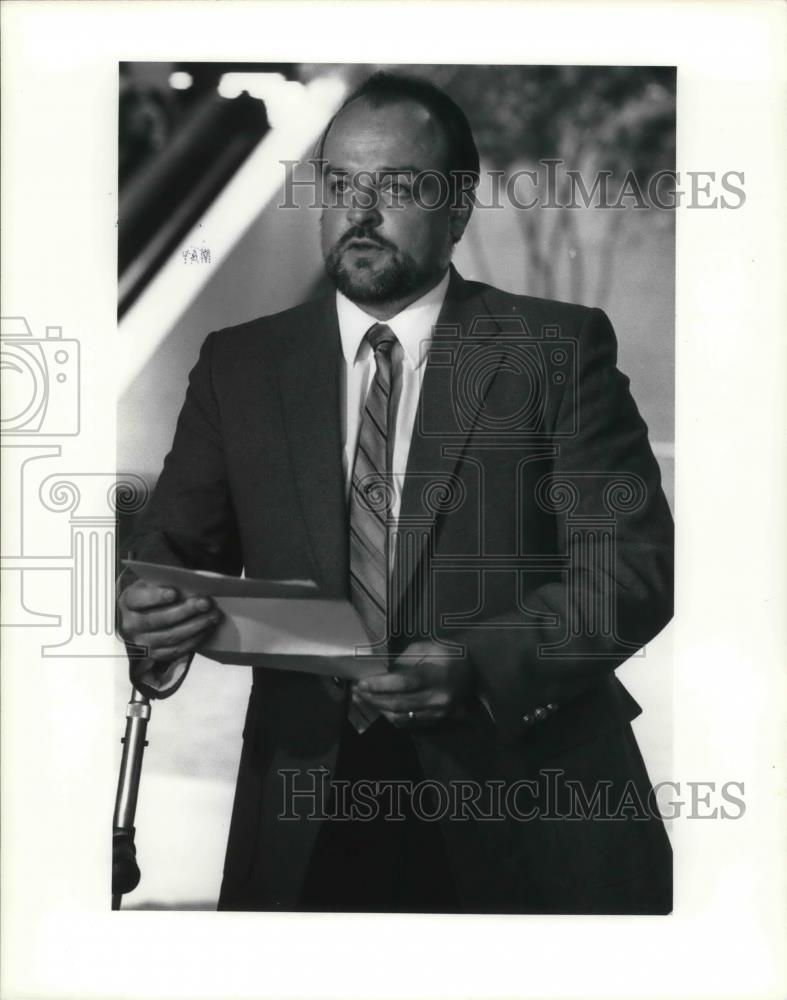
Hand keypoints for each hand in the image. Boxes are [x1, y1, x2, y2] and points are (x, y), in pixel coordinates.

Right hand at [117, 581, 221, 661]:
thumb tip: (190, 583)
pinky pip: (176, 650)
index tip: (174, 593)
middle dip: (185, 611)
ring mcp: (142, 642)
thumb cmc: (149, 596)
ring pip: (170, 636)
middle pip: (159, 619)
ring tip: (212, 616)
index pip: (139, 599)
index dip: (156, 597)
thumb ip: (164, 583)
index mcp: (128, 603)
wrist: (138, 616)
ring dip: (195, 626)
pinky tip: (207, 629)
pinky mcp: (154, 654)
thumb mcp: (151, 585)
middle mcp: (131, 625)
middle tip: (205, 603)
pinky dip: (194, 640)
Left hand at [351, 640, 475, 727]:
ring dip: (378, 709)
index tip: (362, 683)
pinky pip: (408, 722)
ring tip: (362, 699)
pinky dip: (390, 716)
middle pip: (399, 703)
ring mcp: (437, 713)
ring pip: (401, 716)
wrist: (474, 670)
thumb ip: (404, 661)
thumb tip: (381, 674)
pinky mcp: (436, 720)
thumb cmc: (447, 654)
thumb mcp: (426, 648)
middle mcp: (438, 698)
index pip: (404, 683)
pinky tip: (379, 707)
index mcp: (437, 676)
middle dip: (373, 698)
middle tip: (356, 691)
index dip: (380, 685)